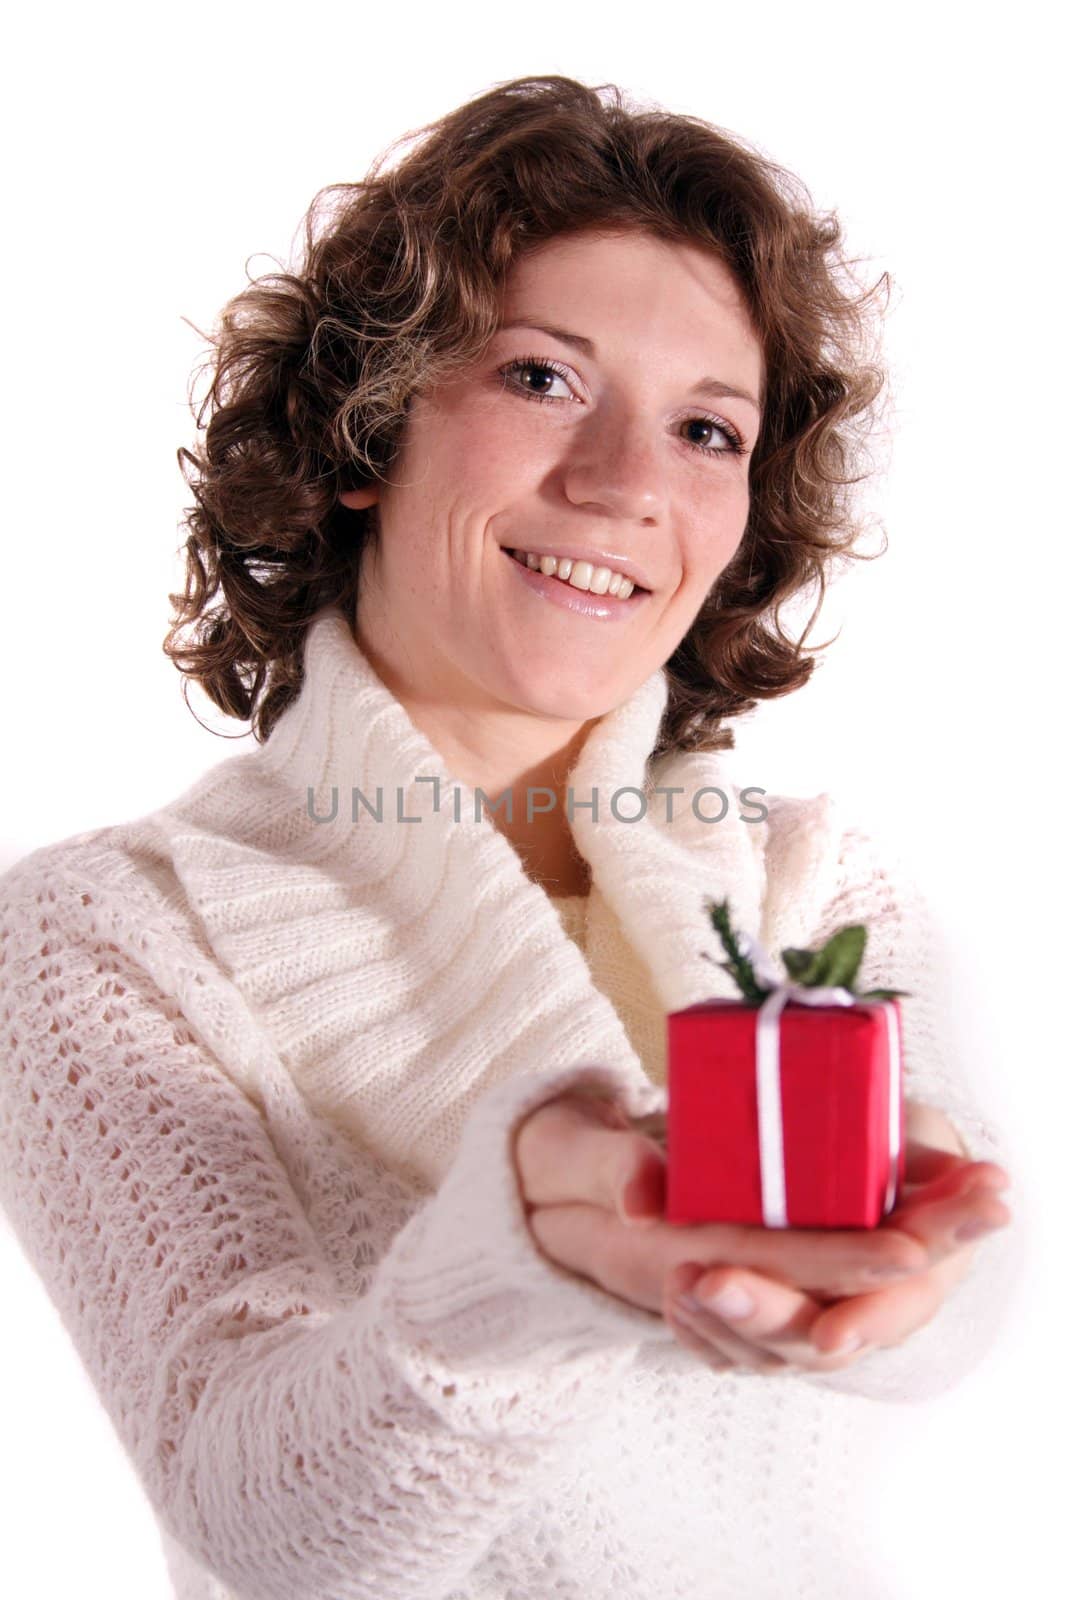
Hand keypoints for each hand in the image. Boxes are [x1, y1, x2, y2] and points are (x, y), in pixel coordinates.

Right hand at [512, 1090, 1011, 1375]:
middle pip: (833, 1287)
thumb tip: (643, 1194)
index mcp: (670, 1259)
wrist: (535, 1195)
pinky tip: (944, 1210)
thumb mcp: (563, 1151)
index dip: (845, 1260)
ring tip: (985, 1198)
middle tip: (988, 1202)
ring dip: (921, 1251)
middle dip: (917, 1250)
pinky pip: (828, 1279)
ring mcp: (736, 1283)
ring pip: (843, 1288)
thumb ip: (601, 1164)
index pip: (773, 1267)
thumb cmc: (554, 1163)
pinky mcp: (753, 1269)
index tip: (911, 1247)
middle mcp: (716, 1286)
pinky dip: (892, 1250)